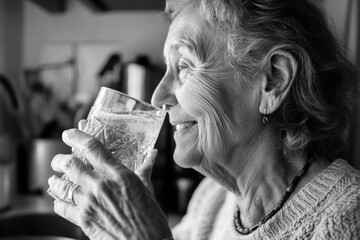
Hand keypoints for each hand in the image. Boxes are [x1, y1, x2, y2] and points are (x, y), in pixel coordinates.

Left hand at [47, 129, 171, 239]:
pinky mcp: (84, 221)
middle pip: (70, 165)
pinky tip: (60, 201)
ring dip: (56, 181)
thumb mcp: (148, 190)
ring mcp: (90, 204)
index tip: (70, 134)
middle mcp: (101, 186)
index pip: (92, 148)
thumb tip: (151, 156)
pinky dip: (58, 203)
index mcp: (119, 175)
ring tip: (54, 180)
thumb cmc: (151, 219)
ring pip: (62, 186)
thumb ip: (145, 170)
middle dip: (60, 160)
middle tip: (59, 160)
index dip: (77, 136)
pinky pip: (62, 208)